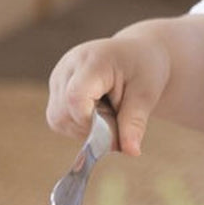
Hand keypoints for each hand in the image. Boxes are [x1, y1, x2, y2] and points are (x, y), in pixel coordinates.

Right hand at [46, 27, 170, 156]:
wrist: (138, 52)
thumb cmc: (144, 68)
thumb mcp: (146, 94)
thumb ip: (135, 122)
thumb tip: (131, 152)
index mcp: (93, 60)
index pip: (75, 98)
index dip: (90, 122)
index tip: (114, 127)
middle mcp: (69, 66)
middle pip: (63, 112)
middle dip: (89, 128)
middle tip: (117, 120)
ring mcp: (59, 75)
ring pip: (57, 119)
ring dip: (83, 128)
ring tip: (109, 112)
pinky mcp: (56, 86)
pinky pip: (58, 118)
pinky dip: (78, 124)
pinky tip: (97, 111)